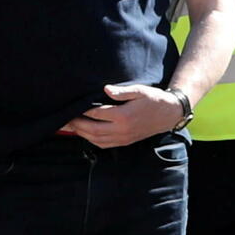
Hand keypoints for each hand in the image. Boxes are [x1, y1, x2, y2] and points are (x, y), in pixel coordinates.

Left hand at [61, 83, 181, 147]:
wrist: (169, 114)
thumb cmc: (154, 99)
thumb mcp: (140, 91)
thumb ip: (122, 91)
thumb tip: (105, 89)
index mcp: (123, 116)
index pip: (96, 113)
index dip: (82, 110)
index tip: (73, 105)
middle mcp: (121, 130)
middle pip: (91, 129)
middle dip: (76, 124)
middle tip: (64, 118)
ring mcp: (123, 138)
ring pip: (95, 139)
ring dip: (81, 133)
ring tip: (69, 126)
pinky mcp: (125, 141)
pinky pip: (103, 144)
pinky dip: (91, 140)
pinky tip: (85, 134)